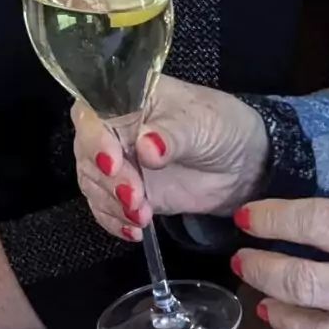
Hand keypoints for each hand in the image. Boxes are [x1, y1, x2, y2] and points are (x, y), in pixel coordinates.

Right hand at [72, 77, 268, 237]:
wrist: (242, 165)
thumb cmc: (220, 127)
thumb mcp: (201, 124)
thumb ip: (172, 135)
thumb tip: (146, 146)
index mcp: (127, 99)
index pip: (92, 114)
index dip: (94, 138)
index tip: (112, 163)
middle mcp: (114, 129)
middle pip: (86, 153)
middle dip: (107, 180)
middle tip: (135, 197)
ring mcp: (119, 162)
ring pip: (92, 183)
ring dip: (112, 204)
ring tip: (143, 216)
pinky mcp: (126, 192)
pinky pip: (104, 208)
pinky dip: (115, 221)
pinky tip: (135, 229)